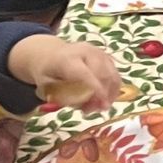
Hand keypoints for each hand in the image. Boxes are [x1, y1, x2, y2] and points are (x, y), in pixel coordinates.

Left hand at [7, 32, 123, 110]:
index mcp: (67, 58)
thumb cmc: (46, 72)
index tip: (102, 106)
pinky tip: (103, 99)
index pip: (85, 74)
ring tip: (97, 107)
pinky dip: (113, 90)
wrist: (49, 53)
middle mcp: (86, 51)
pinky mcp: (105, 57)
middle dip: (103, 95)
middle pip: (103, 74)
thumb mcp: (47, 87)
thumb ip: (66, 97)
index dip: (96, 90)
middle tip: (92, 110)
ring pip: (113, 75)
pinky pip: (115, 75)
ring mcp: (98, 52)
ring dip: (110, 94)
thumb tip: (86, 107)